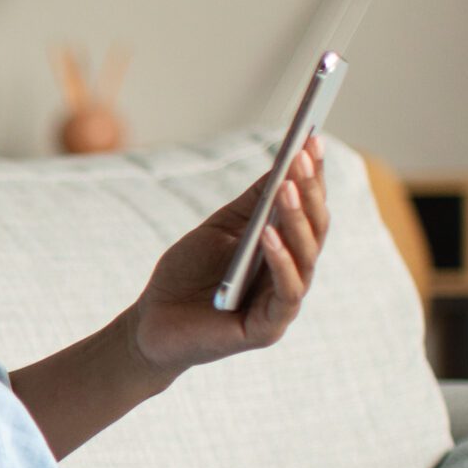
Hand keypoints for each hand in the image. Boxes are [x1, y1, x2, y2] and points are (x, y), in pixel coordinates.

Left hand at [129, 132, 330, 378]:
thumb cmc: (186, 275)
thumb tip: (283, 163)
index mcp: (284, 250)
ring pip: (306, 258)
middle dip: (309, 191)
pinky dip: (280, 262)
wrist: (152, 323)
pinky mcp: (269, 328)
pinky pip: (286, 292)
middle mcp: (293, 275)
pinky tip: (267, 234)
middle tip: (303, 155)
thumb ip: (251, 205)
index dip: (313, 176)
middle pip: (315, 229)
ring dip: (296, 219)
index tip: (313, 138)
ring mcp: (284, 303)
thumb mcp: (218, 230)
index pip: (307, 209)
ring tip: (287, 187)